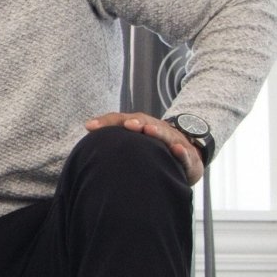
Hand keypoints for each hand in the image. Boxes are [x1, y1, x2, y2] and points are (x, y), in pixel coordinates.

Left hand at [85, 112, 205, 185]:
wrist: (189, 154)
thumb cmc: (155, 148)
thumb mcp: (135, 142)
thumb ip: (112, 138)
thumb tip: (86, 130)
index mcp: (141, 126)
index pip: (122, 120)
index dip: (107, 122)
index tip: (90, 126)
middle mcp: (157, 129)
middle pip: (145, 123)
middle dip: (136, 122)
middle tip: (128, 125)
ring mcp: (174, 141)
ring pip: (166, 134)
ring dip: (157, 132)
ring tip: (148, 131)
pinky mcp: (189, 156)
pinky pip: (185, 154)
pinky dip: (181, 151)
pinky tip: (176, 149)